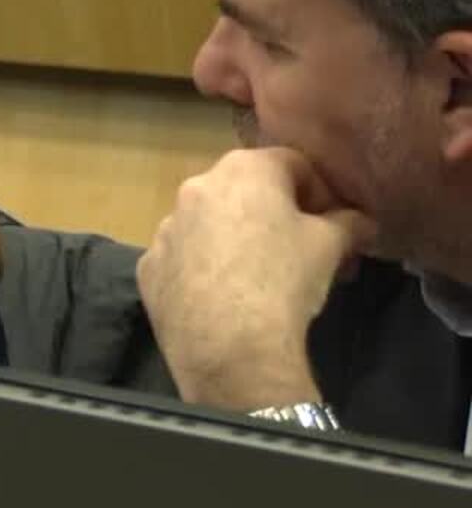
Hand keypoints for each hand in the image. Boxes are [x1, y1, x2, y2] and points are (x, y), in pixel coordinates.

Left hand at [137, 147, 377, 411]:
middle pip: (245, 190)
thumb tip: (360, 221)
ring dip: (235, 238)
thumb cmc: (285, 279)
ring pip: (208, 222)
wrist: (228, 343)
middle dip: (275, 213)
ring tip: (261, 275)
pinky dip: (203, 268)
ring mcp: (165, 227)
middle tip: (301, 247)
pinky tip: (224, 297)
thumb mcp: (330, 245)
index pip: (293, 164)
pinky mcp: (148, 266)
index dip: (320, 191)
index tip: (334, 222)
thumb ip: (348, 223)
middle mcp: (195, 187)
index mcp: (243, 169)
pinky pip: (183, 257)